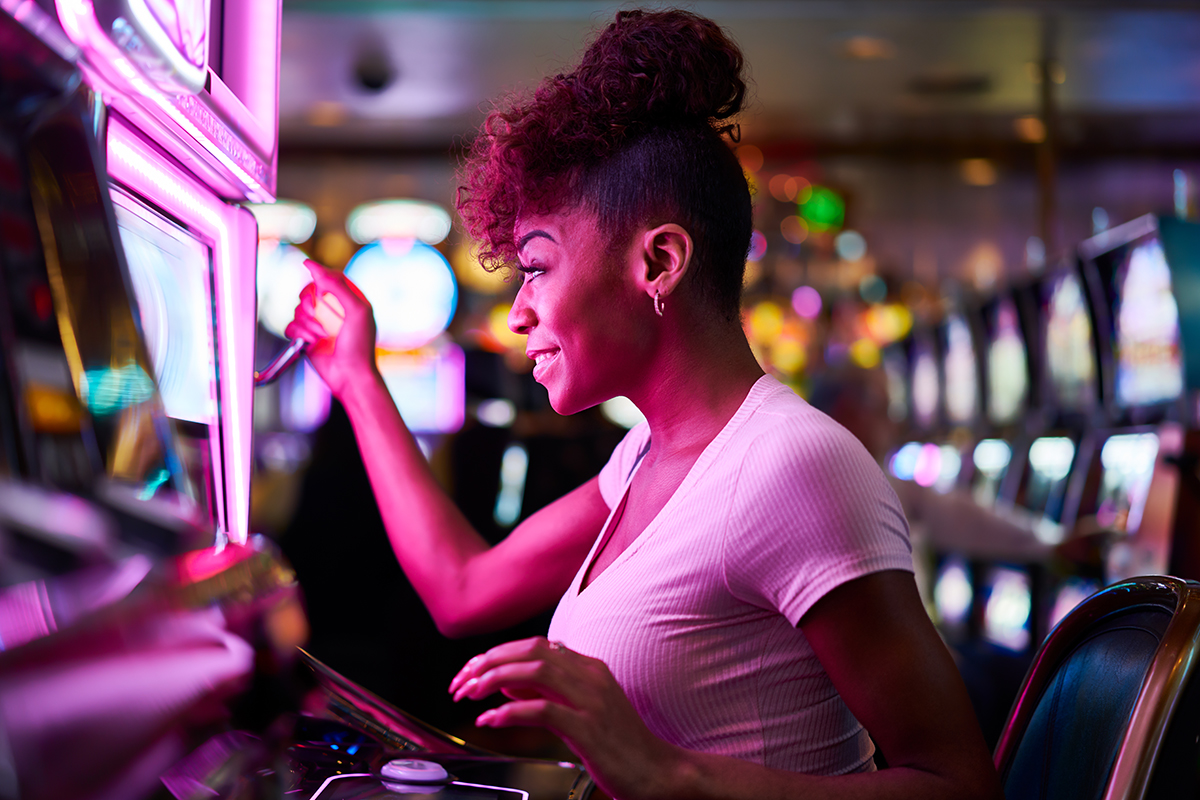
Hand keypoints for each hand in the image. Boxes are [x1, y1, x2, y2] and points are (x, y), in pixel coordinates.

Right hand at [283, 260, 377, 396]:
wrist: (349, 376)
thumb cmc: (359, 346)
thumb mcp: (356, 311)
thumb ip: (337, 286)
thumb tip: (314, 267)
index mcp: (350, 300)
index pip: (331, 277)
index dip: (320, 274)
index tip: (308, 270)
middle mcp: (333, 310)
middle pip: (309, 291)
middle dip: (308, 301)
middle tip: (314, 312)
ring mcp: (319, 323)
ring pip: (298, 309)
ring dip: (307, 322)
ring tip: (320, 335)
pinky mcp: (307, 337)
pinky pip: (292, 326)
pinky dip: (299, 333)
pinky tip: (311, 342)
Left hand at [449, 637, 681, 799]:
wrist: (658, 772)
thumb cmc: (620, 746)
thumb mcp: (580, 711)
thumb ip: (546, 694)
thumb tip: (507, 685)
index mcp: (588, 668)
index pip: (534, 645)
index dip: (497, 654)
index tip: (472, 670)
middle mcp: (589, 676)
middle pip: (530, 650)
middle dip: (488, 661)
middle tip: (461, 680)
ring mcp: (590, 700)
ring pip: (534, 670)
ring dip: (493, 679)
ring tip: (470, 693)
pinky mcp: (588, 728)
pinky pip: (542, 710)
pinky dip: (510, 712)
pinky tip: (490, 720)